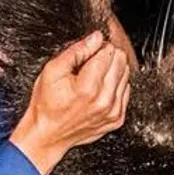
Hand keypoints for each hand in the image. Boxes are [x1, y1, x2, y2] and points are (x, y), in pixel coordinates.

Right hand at [10, 30, 130, 174]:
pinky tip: (98, 90)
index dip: (97, 47)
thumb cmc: (47, 105)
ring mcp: (113, 111)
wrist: (48, 135)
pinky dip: (114, 87)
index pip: (107, 52)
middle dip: (107, 56)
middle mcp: (105, 100)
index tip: (87, 52)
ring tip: (93, 78)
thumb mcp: (52, 71)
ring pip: (126, 75)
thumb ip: (76, 51)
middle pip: (121, 61)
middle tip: (90, 64)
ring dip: (112, 71)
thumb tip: (95, 38)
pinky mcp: (117, 118)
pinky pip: (125, 92)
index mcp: (88, 87)